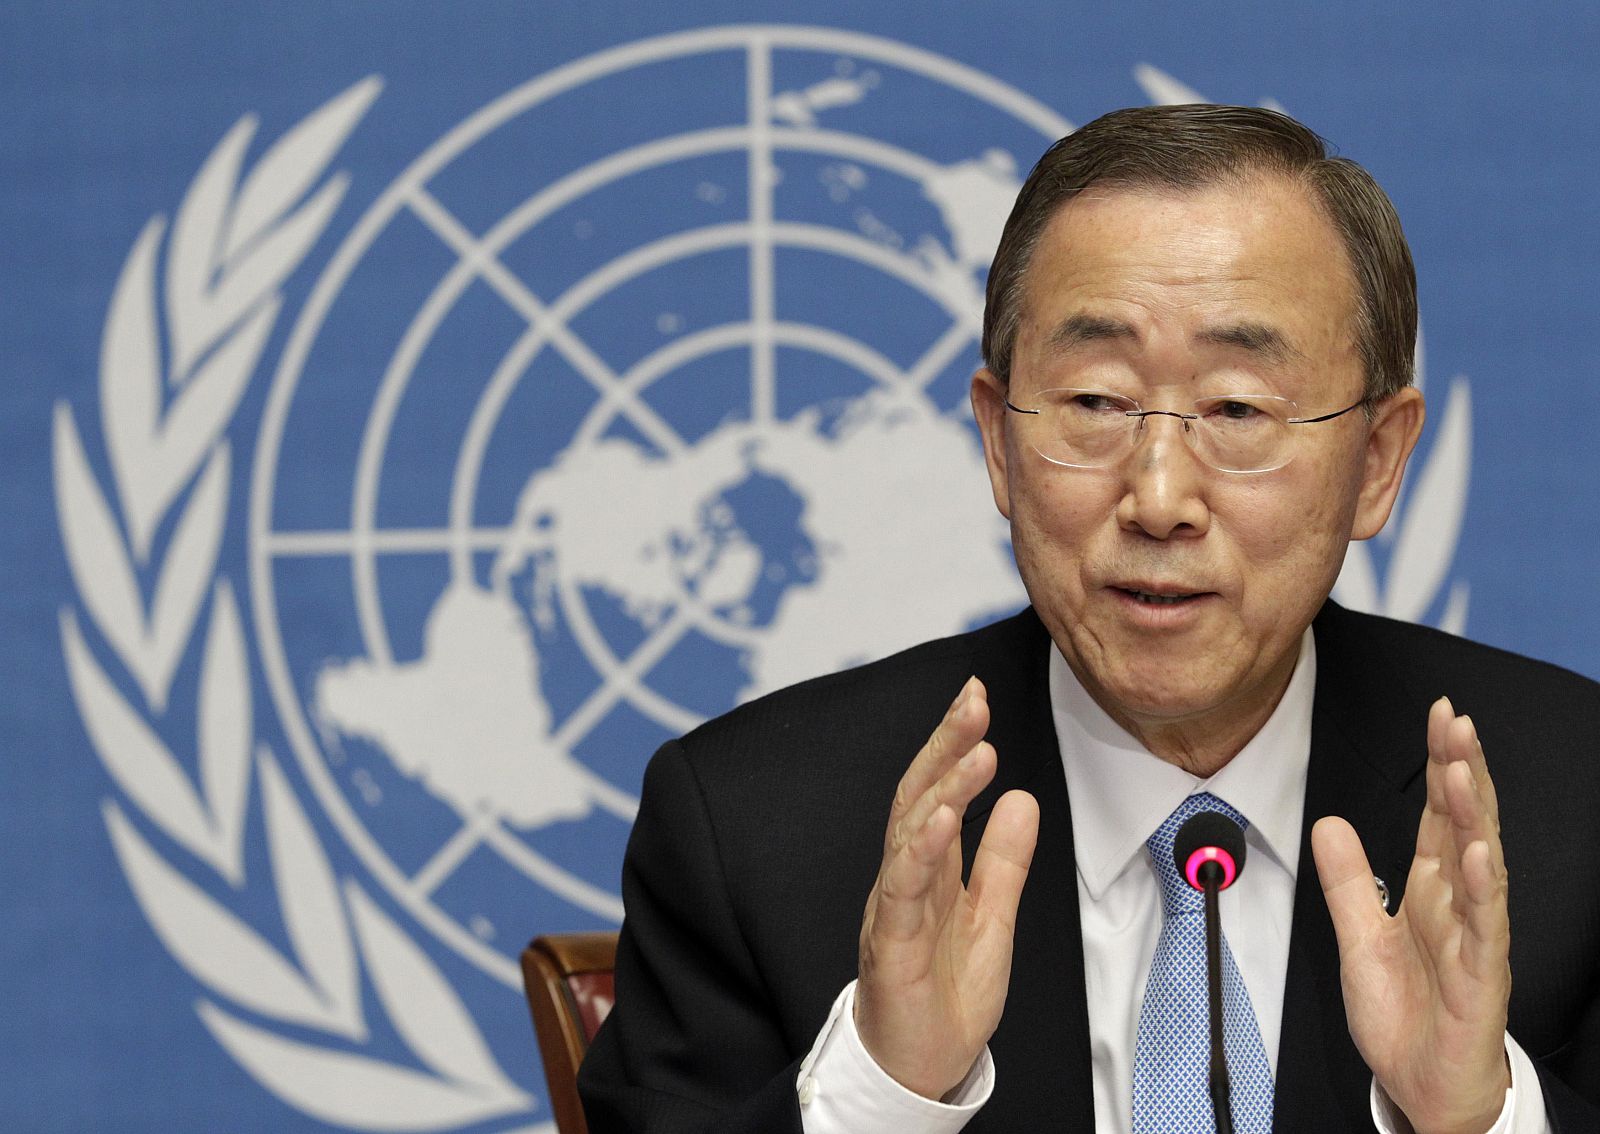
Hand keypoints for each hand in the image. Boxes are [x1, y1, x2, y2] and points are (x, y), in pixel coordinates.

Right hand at [854, 676, 1040, 1098]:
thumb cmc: (945, 997)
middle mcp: (905, 878)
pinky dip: (921, 849)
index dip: (955, 744)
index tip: (976, 698)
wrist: (919, 1068)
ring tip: (976, 750)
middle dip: (945, 744)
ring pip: (909, 833)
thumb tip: (1020, 798)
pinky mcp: (892, 944)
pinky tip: (942, 817)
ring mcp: (894, 907)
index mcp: (930, 869)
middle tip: (973, 700)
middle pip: (917, 795)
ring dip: (943, 787)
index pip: (938, 791)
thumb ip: (1003, 862)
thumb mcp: (993, 921)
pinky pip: (904, 889)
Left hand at [1312, 697, 1511, 1133]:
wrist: (1422, 1086)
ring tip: (1462, 769)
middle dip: (1461, 771)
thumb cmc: (1404, 1015)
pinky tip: (1474, 853)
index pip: (1438, 815)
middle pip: (1463, 825)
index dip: (1440, 765)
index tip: (1440, 714)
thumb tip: (1329, 822)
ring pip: (1479, 865)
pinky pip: (1484, 928)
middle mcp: (1457, 905)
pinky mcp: (1481, 978)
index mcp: (1430, 891)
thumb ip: (1346, 881)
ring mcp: (1475, 939)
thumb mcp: (1358, 937)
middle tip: (1455, 721)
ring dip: (1472, 816)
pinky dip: (1479, 889)